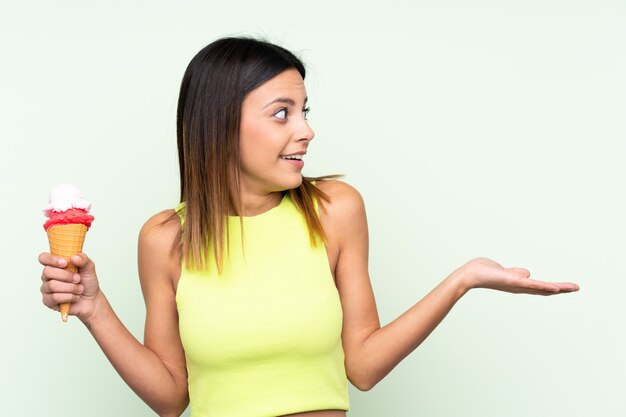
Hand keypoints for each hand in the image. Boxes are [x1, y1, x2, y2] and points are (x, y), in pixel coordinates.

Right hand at [39, 252, 100, 321]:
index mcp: (55, 265)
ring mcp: (46, 289)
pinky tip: (75, 297)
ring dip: (71, 287)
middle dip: (66, 276)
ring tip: (80, 289)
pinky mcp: (48, 301)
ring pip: (52, 285)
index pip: (44, 258)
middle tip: (78, 278)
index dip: (51, 259)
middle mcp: (48, 276)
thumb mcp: (89, 268)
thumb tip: (74, 257)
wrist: (92, 300)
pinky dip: (69, 297)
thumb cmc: (87, 283)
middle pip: (47, 272)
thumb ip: (83, 260)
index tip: (65, 263)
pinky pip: (54, 297)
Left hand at [455, 257, 579, 294]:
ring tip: (572, 288)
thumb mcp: (504, 270)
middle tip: (577, 288)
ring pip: (541, 288)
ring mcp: (517, 285)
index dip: (553, 288)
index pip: (539, 287)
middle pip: (544, 290)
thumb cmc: (483, 271)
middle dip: (561, 289)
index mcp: (518, 284)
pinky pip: (531, 284)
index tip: (567, 287)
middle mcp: (519, 287)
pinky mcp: (513, 281)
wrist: (470, 275)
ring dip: (557, 288)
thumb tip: (527, 273)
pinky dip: (544, 286)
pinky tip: (555, 287)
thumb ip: (516, 272)